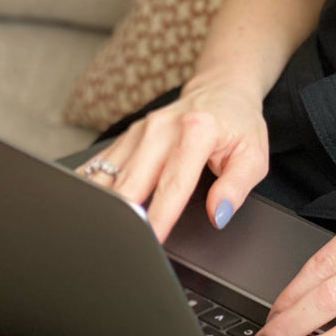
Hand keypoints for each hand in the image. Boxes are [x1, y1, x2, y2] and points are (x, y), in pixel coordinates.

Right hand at [79, 74, 269, 244]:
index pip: (174, 184)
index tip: (150, 242)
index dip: (160, 217)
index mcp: (197, 131)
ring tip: (93, 232)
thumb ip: (236, 187)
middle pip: (132, 182)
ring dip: (100, 205)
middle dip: (121, 217)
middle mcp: (163, 128)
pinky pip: (101, 164)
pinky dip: (90, 187)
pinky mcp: (127, 135)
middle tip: (116, 246)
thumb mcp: (254, 156)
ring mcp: (141, 131)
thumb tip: (218, 214)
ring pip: (109, 174)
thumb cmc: (238, 124)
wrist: (222, 89)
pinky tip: (81, 206)